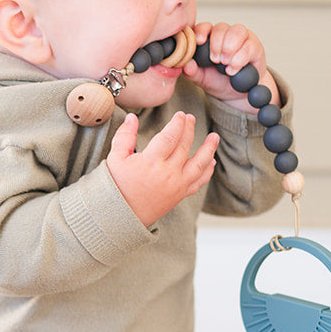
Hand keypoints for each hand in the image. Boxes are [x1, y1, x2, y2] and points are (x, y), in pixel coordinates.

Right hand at [104, 111, 217, 226]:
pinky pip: (198, 182)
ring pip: (199, 164)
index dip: (177, 124)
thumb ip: (124, 136)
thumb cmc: (116, 187)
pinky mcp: (179, 196)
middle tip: (191, 118)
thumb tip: (132, 117)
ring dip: (208, 149)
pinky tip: (211, 161)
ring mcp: (176, 185)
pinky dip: (207, 171)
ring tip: (214, 137)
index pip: (170, 136)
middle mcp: (167, 173)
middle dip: (189, 129)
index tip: (180, 115)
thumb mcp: (115, 158)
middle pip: (184, 146)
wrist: (121, 216)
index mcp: (151, 162)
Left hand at [183, 22, 280, 113]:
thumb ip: (192, 72)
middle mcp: (225, 34)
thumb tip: (186, 65)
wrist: (238, 93)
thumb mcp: (202, 78)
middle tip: (215, 60)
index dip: (202, 31)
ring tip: (225, 63)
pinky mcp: (255, 46)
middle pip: (221, 27)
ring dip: (230, 47)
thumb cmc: (219, 81)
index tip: (200, 41)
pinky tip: (233, 69)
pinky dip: (240, 58)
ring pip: (237, 30)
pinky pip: (249, 45)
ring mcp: (241, 38)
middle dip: (217, 44)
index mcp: (209, 38)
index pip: (204, 26)